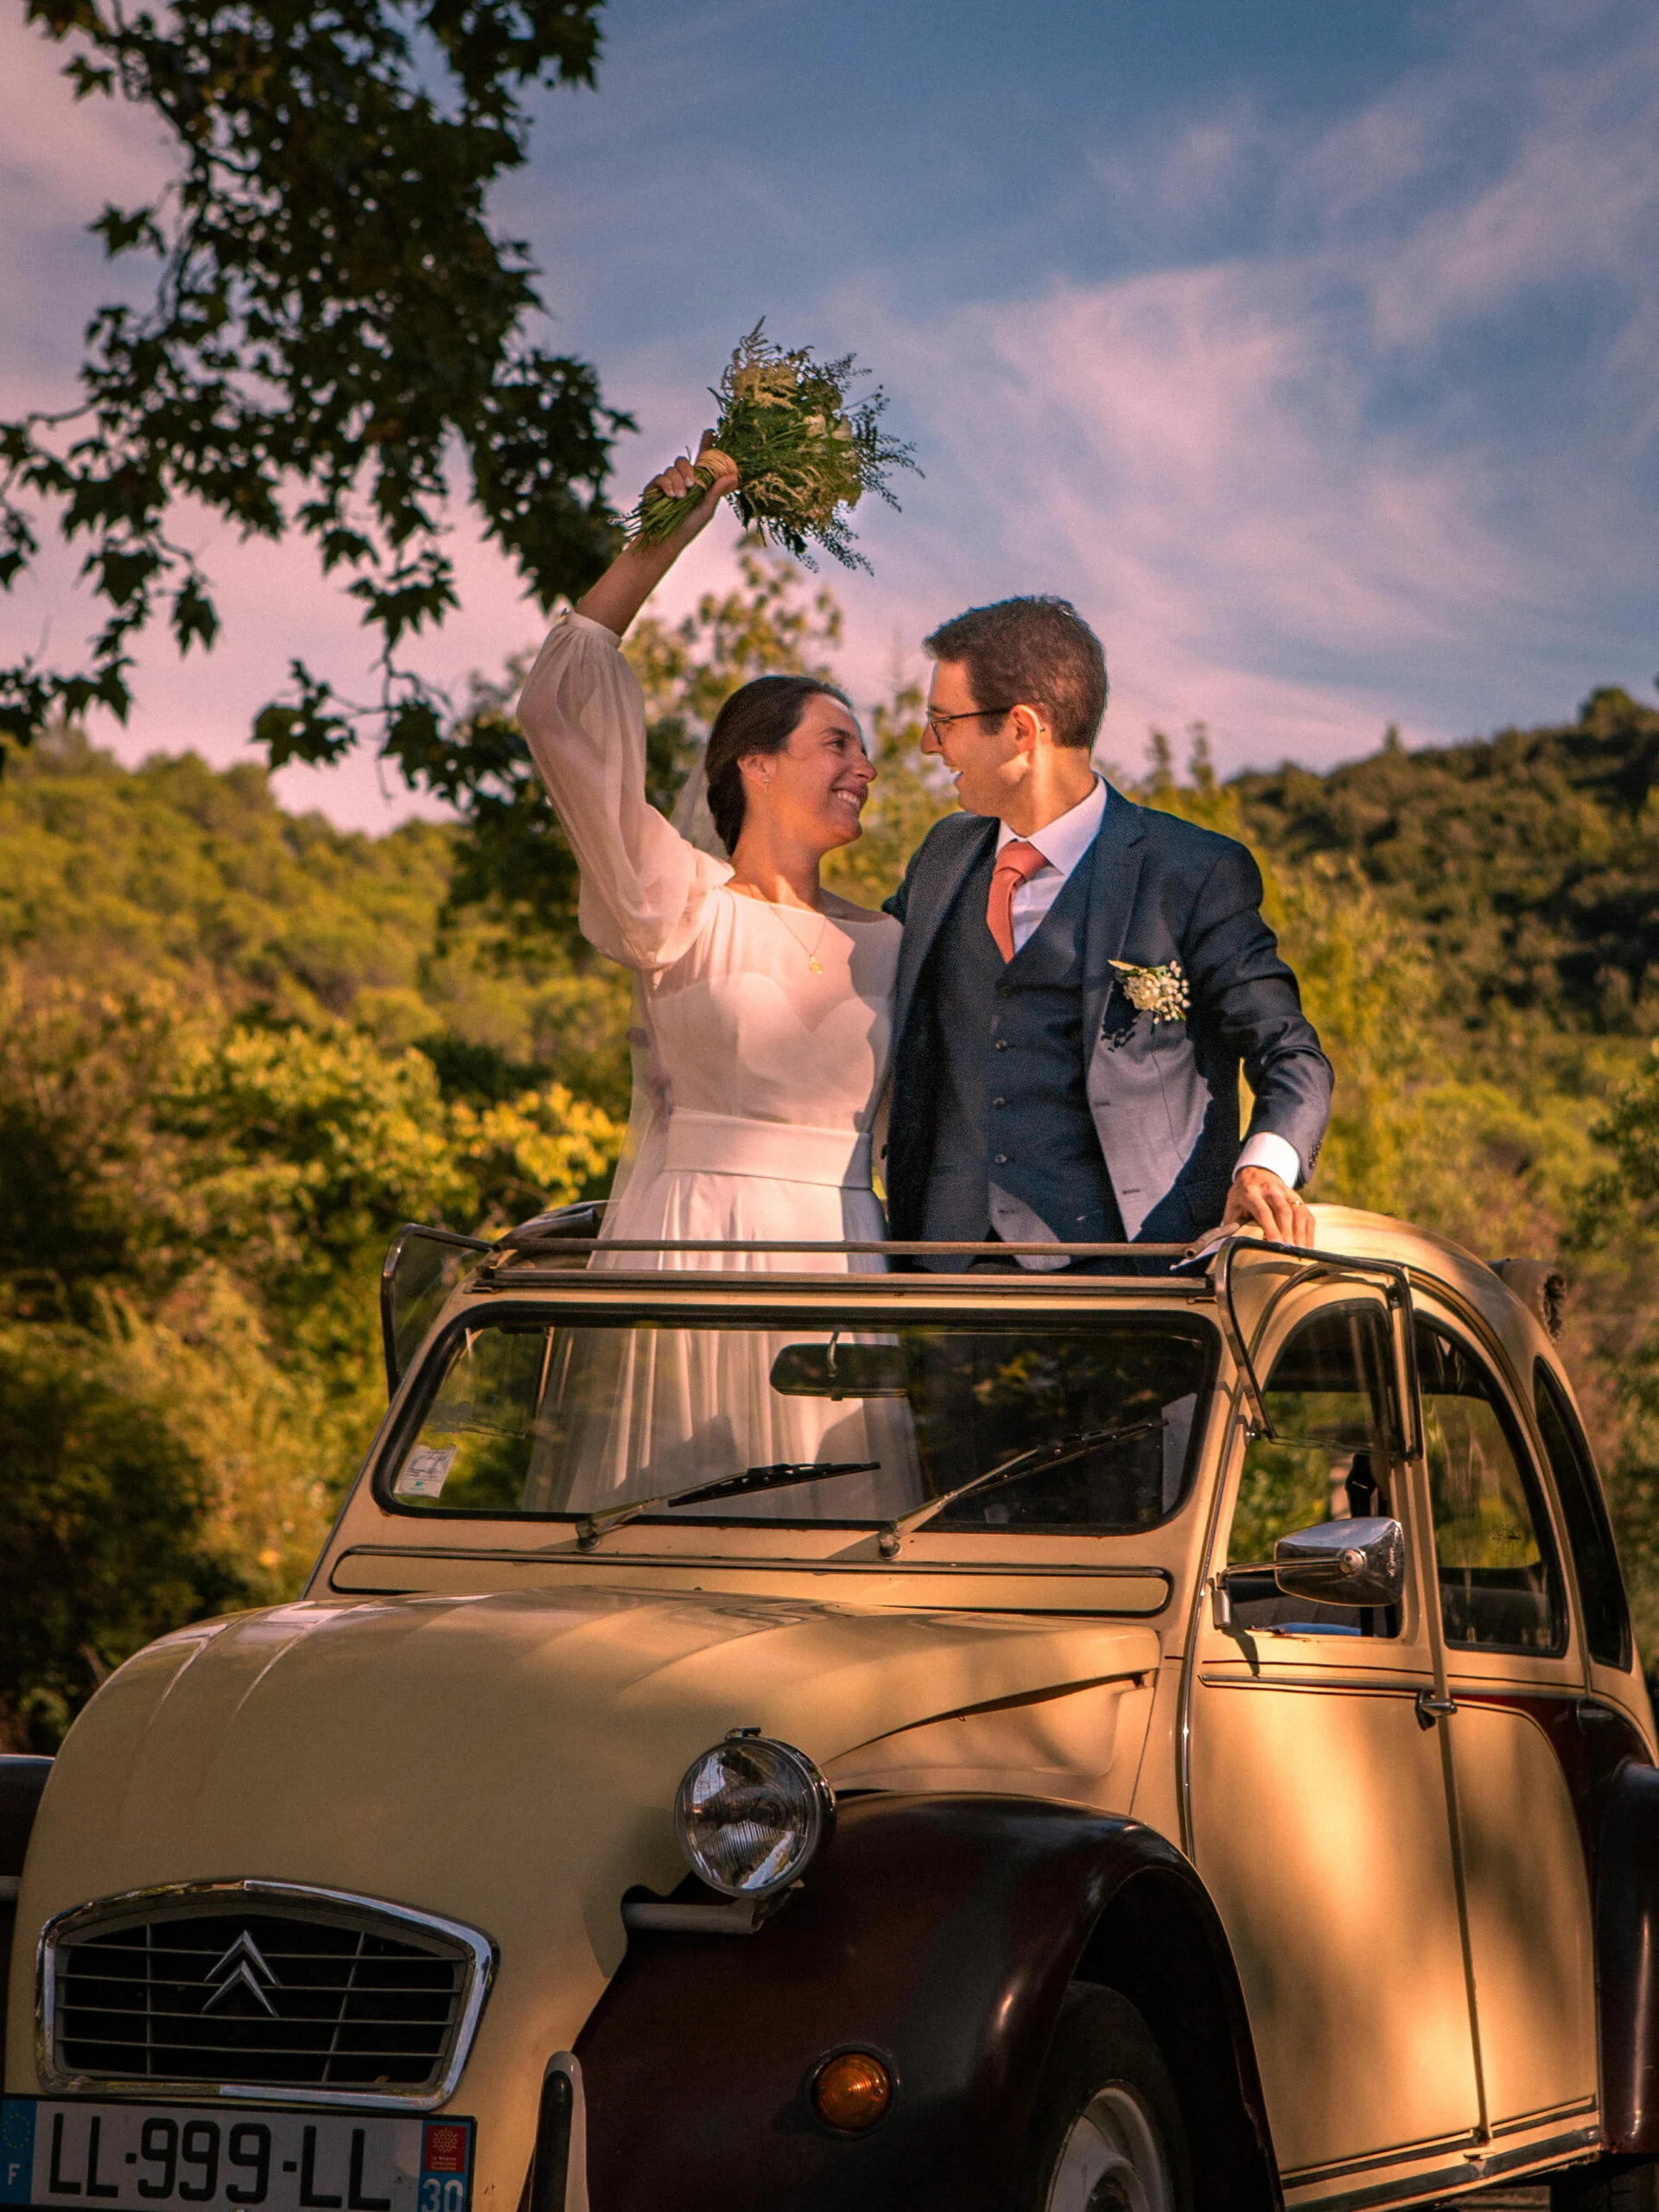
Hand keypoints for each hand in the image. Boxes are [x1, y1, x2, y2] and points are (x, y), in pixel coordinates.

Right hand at [642, 429, 738, 551]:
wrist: (666, 540)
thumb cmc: (688, 527)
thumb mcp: (706, 509)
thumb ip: (716, 492)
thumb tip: (734, 476)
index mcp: (696, 482)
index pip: (701, 459)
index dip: (706, 445)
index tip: (710, 433)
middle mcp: (681, 479)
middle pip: (683, 461)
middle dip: (688, 471)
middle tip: (692, 485)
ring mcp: (666, 482)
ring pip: (672, 469)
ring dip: (678, 482)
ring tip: (680, 498)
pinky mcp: (654, 488)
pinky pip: (661, 478)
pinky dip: (667, 485)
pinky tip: (671, 496)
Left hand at [1220, 1165, 1315, 1246]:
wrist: (1255, 1173)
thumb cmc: (1241, 1196)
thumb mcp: (1232, 1206)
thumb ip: (1233, 1224)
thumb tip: (1232, 1246)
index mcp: (1251, 1193)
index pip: (1263, 1211)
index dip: (1271, 1228)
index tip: (1276, 1244)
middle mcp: (1271, 1190)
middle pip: (1284, 1211)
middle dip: (1288, 1232)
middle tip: (1290, 1250)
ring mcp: (1286, 1192)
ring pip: (1298, 1212)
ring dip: (1301, 1233)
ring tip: (1300, 1251)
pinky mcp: (1297, 1197)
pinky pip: (1307, 1214)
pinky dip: (1308, 1231)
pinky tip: (1307, 1246)